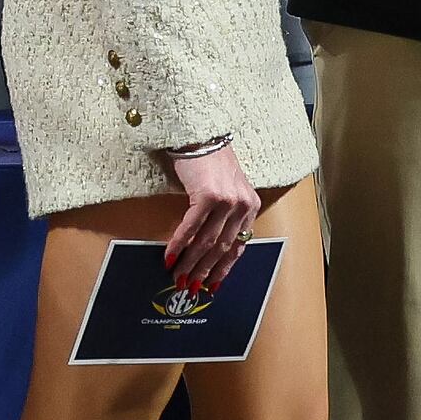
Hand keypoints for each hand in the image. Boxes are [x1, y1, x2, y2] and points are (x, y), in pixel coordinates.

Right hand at [161, 143, 259, 296]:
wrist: (200, 132)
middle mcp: (242, 205)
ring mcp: (227, 201)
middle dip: (204, 271)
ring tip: (178, 277)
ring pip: (207, 242)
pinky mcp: (208, 196)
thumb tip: (208, 246)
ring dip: (190, 263)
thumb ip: (225, 214)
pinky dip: (178, 245)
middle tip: (190, 288)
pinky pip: (191, 228)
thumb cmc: (209, 159)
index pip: (239, 245)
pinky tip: (169, 256)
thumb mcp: (227, 187)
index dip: (224, 268)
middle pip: (221, 248)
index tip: (212, 285)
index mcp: (251, 205)